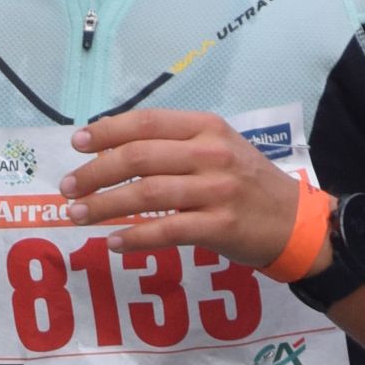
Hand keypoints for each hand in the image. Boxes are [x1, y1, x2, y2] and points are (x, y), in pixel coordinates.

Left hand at [62, 109, 329, 272]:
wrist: (295, 222)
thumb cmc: (248, 184)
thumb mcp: (220, 148)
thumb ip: (177, 143)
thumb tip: (116, 146)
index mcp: (207, 127)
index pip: (147, 122)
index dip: (106, 131)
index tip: (77, 144)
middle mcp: (211, 154)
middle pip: (139, 157)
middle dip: (95, 172)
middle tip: (69, 188)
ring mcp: (217, 191)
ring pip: (146, 194)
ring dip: (105, 206)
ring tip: (78, 216)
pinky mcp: (220, 226)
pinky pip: (166, 230)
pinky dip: (134, 237)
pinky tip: (113, 242)